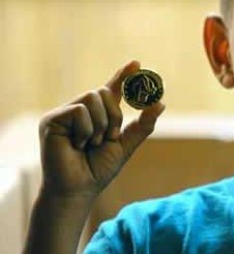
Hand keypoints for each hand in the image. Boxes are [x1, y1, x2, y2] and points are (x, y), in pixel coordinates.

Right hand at [38, 60, 165, 199]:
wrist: (78, 189)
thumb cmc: (98, 169)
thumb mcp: (126, 145)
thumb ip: (143, 125)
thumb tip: (160, 103)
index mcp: (97, 114)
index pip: (111, 89)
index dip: (123, 75)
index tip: (137, 63)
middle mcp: (79, 110)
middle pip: (103, 91)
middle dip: (114, 115)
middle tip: (110, 137)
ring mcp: (64, 114)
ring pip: (92, 97)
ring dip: (100, 124)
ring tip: (91, 144)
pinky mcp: (52, 120)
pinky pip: (79, 110)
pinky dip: (86, 129)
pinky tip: (77, 145)